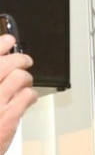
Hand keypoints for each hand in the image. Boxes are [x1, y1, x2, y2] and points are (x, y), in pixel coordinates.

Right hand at [0, 35, 36, 154]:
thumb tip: (3, 62)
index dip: (0, 44)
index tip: (9, 39)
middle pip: (7, 63)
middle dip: (20, 59)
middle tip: (25, 60)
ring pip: (20, 77)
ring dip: (26, 78)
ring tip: (26, 83)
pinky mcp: (8, 115)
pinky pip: (28, 95)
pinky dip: (31, 95)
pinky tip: (29, 98)